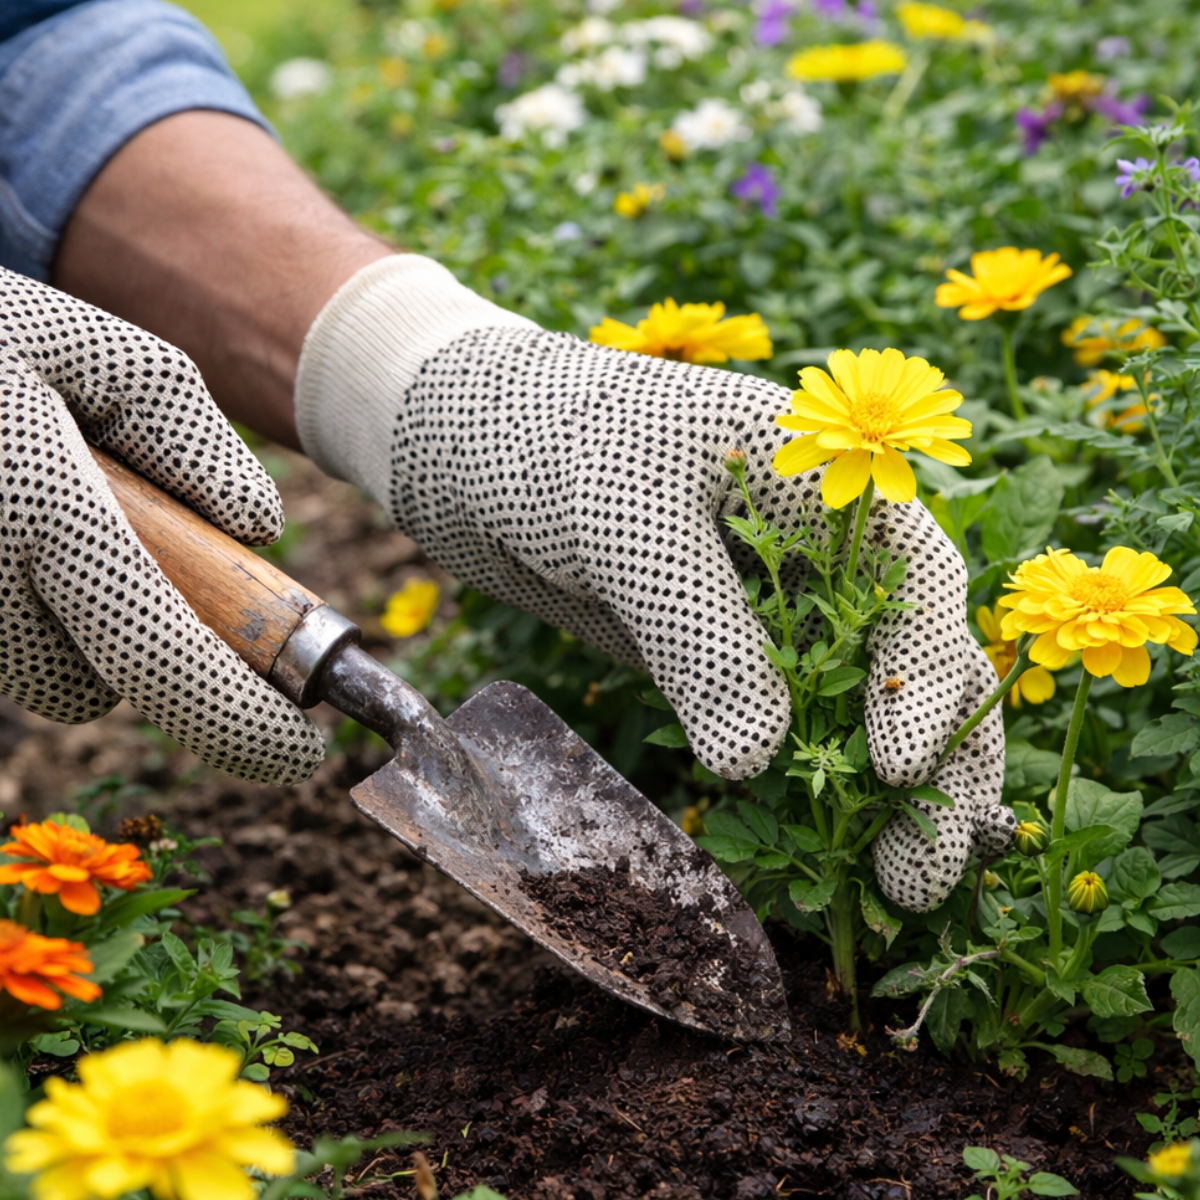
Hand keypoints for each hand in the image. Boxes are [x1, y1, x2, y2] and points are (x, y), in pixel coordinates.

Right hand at [0, 269, 323, 783]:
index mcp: (40, 508)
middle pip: (89, 685)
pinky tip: (22, 531)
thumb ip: (193, 444)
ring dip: (75, 626)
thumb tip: (257, 531)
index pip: (156, 649)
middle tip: (149, 567)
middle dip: (140, 650)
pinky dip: (33, 613)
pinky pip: (4, 645)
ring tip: (59, 522)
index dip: (235, 717)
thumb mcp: (116, 362)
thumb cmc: (6, 349)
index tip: (300, 752)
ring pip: (41, 672)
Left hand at [296, 256, 1010, 907]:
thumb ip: (699, 631)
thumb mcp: (631, 521)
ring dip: (876, 797)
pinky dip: (801, 786)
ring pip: (850, 709)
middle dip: (931, 767)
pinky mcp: (716, 655)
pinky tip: (815, 851)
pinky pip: (775, 725)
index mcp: (831, 487)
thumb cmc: (554, 444)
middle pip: (908, 665)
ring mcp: (769, 610)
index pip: (916, 589)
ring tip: (894, 890)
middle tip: (922, 876)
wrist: (471, 450)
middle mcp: (820, 554)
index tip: (895, 769)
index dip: (923, 681)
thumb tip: (754, 761)